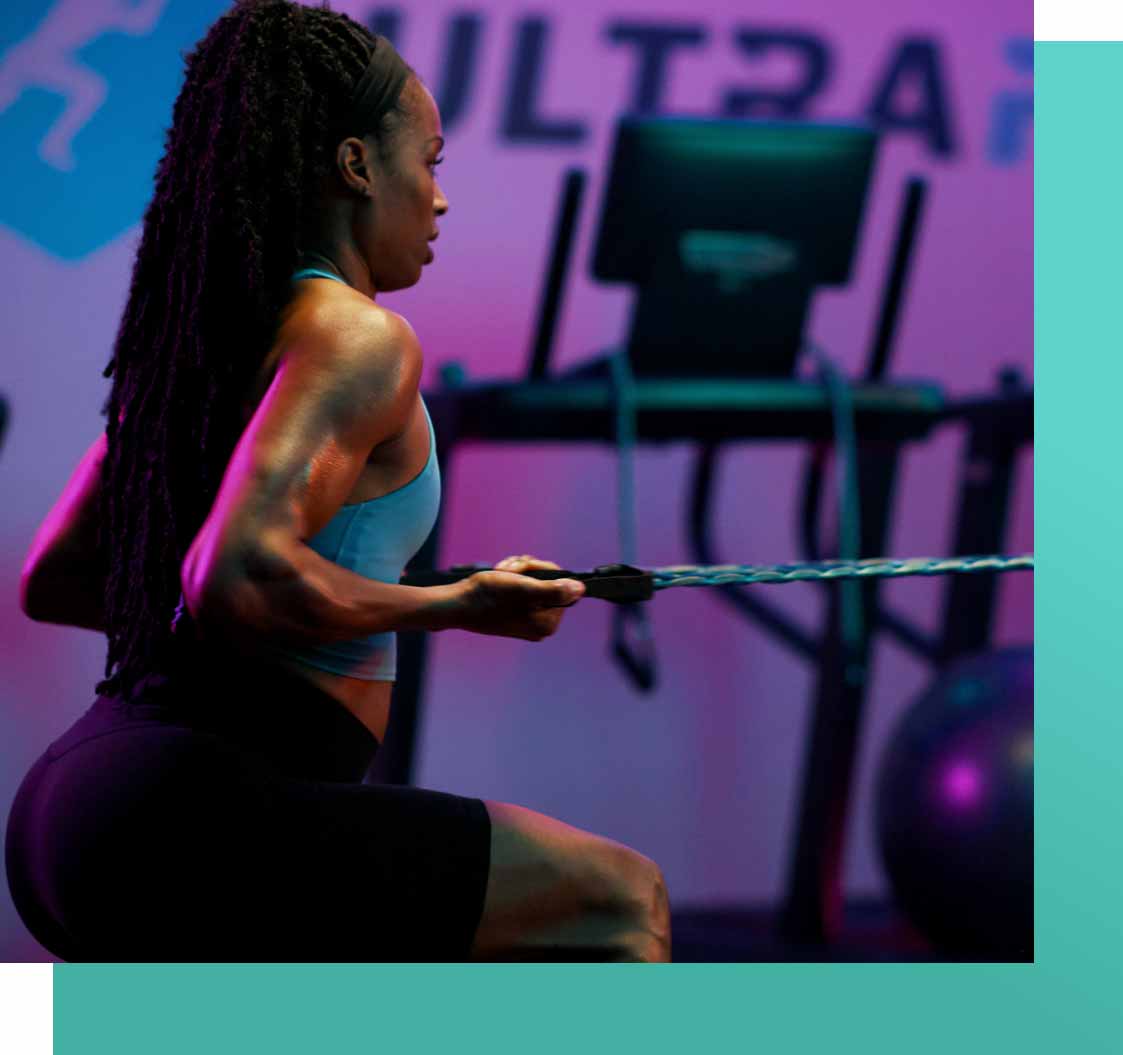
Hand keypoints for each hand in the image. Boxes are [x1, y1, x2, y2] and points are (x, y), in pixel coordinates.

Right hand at [451, 555, 584, 640]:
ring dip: (519, 571)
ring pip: (536, 580)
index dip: (542, 570)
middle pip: (550, 582)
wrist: (457, 603)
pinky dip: (514, 577)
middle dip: (528, 570)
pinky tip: (500, 577)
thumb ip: (554, 590)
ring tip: (501, 574)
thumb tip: (580, 589)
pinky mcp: (518, 612)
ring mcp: (530, 619)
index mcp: (547, 623)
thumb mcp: (523, 589)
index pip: (562, 585)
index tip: (523, 570)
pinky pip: (526, 587)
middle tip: (509, 571)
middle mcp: (541, 625)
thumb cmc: (486, 596)